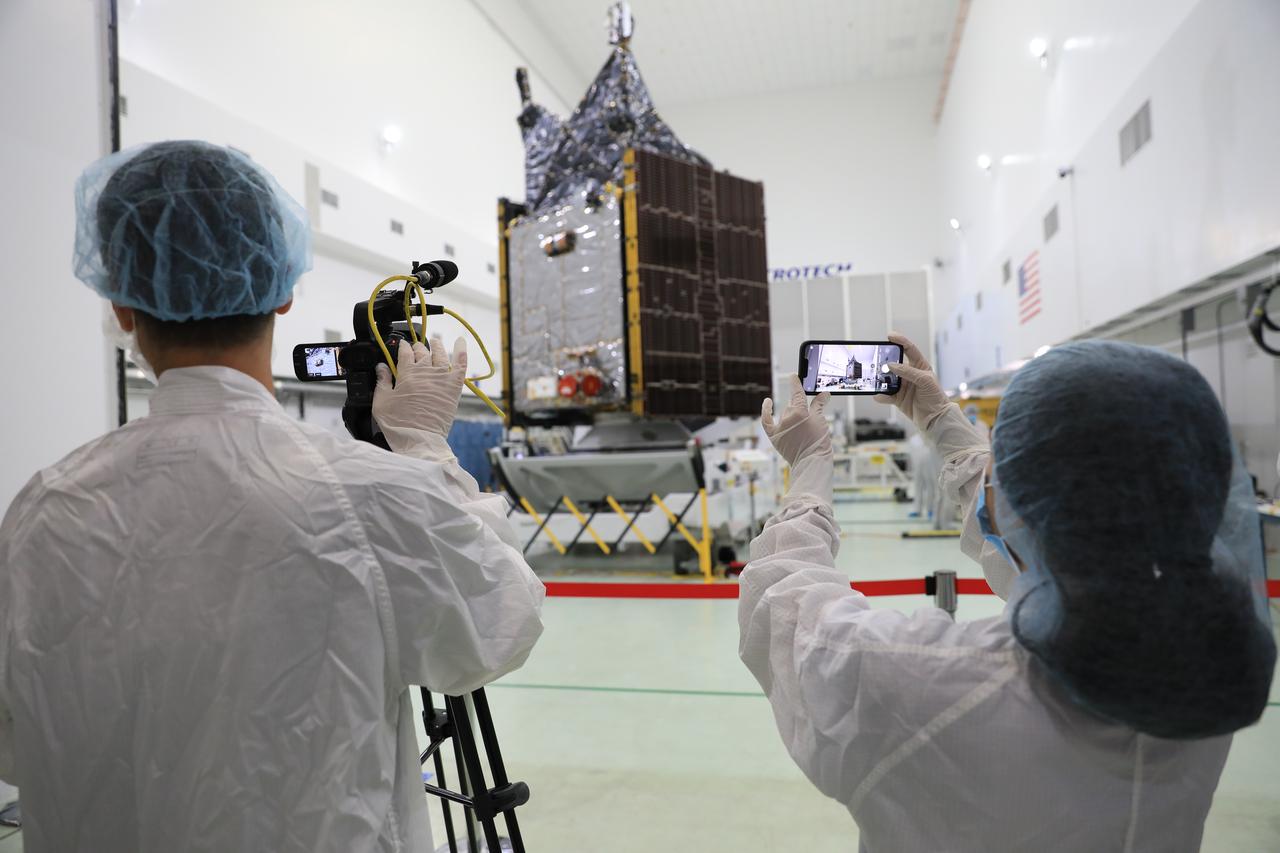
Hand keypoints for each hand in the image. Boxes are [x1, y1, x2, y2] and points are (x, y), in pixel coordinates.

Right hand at [373, 335, 466, 453]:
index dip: (402, 346)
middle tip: (416, 348)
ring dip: (437, 345)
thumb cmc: (398, 424)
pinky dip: (461, 352)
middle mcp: (425, 373)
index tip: (401, 345)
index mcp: (407, 374)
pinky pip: (460, 365)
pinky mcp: (453, 388)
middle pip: (422, 352)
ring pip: (440, 354)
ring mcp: (441, 379)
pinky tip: (460, 342)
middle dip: (418, 347)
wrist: (418, 440)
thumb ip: (381, 381)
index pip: (405, 352)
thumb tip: (381, 366)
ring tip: (435, 341)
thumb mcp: (381, 401)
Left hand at [761, 375, 831, 466]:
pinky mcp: (774, 436)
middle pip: (793, 405)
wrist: (811, 463)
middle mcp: (787, 418)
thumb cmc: (819, 444)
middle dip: (801, 407)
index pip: (797, 393)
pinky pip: (767, 420)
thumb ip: (819, 405)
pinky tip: (768, 401)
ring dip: (792, 415)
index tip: (794, 376)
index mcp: (799, 412)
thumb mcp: (821, 422)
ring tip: (802, 427)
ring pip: (785, 413)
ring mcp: (779, 427)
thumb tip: (824, 394)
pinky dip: (766, 410)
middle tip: (809, 417)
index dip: (795, 383)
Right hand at [874, 332, 951, 430]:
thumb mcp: (924, 380)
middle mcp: (910, 374)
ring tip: (876, 378)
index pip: (909, 349)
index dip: (900, 341)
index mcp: (920, 366)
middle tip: (877, 358)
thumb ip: (907, 372)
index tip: (890, 336)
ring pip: (887, 379)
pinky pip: (886, 395)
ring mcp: (903, 386)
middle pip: (894, 363)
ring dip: (881, 379)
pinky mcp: (898, 398)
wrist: (935, 418)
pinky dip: (881, 396)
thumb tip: (891, 365)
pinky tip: (879, 396)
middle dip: (885, 360)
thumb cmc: (935, 397)